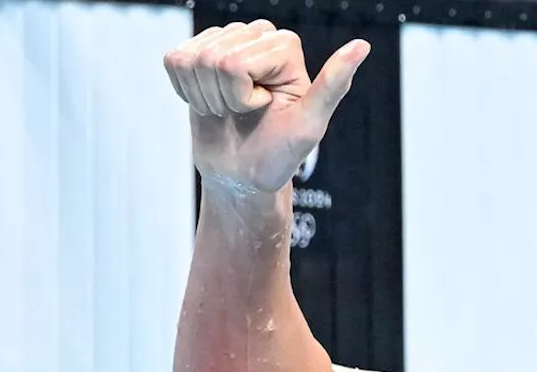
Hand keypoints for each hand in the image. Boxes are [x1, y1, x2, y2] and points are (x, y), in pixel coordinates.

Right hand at [163, 20, 369, 194]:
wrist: (243, 173)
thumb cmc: (280, 152)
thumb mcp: (310, 123)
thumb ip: (333, 84)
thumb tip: (362, 46)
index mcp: (286, 45)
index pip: (236, 64)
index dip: (244, 97)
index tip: (265, 110)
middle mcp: (258, 33)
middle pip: (215, 59)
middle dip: (225, 98)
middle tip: (244, 113)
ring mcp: (226, 40)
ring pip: (191, 59)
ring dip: (205, 96)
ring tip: (229, 109)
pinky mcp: (197, 52)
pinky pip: (173, 60)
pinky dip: (186, 91)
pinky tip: (209, 101)